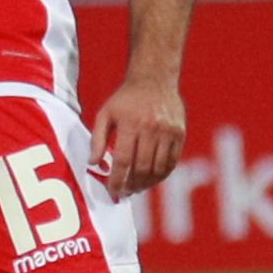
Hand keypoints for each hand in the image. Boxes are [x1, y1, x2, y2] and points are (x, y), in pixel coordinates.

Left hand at [89, 76, 184, 200]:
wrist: (154, 79)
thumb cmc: (125, 99)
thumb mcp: (105, 113)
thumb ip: (97, 139)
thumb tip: (92, 163)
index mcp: (130, 123)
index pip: (123, 160)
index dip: (117, 180)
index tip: (113, 192)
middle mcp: (151, 127)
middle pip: (141, 167)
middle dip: (132, 185)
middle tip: (125, 193)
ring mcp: (168, 131)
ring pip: (158, 168)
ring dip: (147, 183)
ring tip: (137, 188)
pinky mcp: (179, 134)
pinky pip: (172, 162)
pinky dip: (162, 175)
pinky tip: (152, 179)